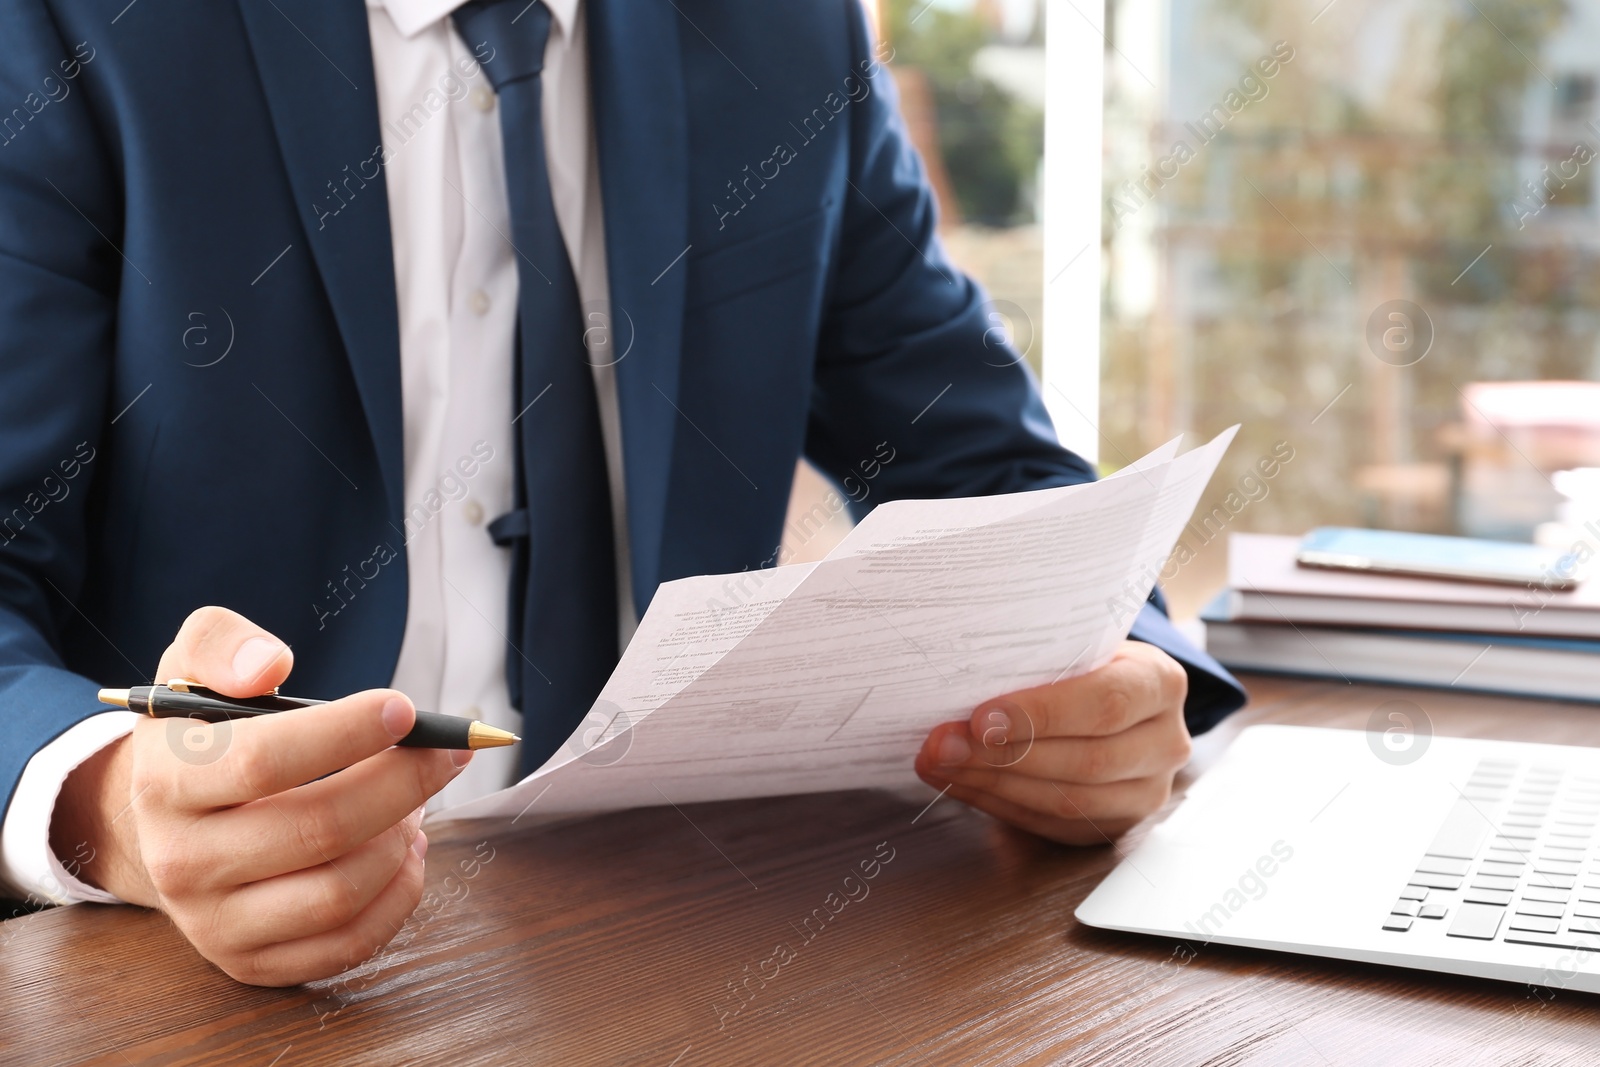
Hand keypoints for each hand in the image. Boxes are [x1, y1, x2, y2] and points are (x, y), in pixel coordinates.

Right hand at [49, 606, 469, 985]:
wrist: (162, 821)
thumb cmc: (200, 732)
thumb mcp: (193, 666)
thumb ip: (224, 644)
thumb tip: (269, 664)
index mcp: (166, 782)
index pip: (263, 761)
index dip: (346, 731)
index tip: (405, 708)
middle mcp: (182, 863)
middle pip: (319, 829)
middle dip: (403, 782)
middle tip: (445, 751)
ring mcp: (215, 923)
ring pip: (341, 891)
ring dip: (402, 836)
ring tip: (417, 797)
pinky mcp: (253, 963)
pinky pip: (350, 942)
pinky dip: (400, 892)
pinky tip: (406, 846)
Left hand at [914, 641, 1190, 844]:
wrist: (1110, 696)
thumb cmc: (1083, 663)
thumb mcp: (1076, 643)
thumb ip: (1039, 658)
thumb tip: (960, 674)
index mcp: (1161, 682)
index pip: (1104, 704)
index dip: (1040, 715)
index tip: (980, 719)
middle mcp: (1167, 742)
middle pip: (1086, 761)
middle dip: (1003, 756)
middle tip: (942, 745)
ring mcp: (1148, 791)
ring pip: (1068, 801)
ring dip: (992, 784)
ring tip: (940, 763)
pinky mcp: (1116, 825)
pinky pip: (1053, 824)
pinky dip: (998, 804)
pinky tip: (959, 782)